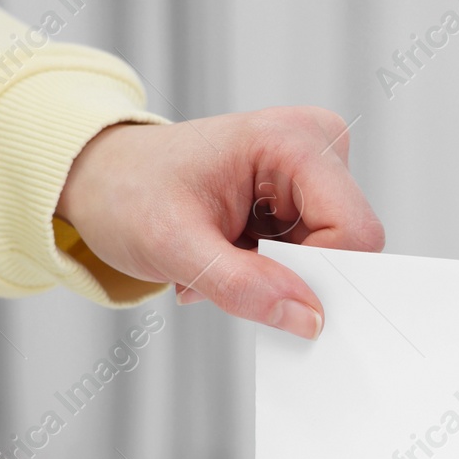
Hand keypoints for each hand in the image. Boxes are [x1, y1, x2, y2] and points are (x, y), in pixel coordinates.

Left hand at [56, 106, 383, 338]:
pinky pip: (316, 254)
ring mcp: (314, 169)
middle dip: (296, 277)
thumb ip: (244, 286)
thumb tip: (310, 319)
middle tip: (230, 269)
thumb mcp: (175, 247)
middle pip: (350, 245)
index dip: (321, 277)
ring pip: (334, 256)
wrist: (103, 178)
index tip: (266, 291)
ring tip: (224, 258)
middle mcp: (315, 145)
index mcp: (292, 139)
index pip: (355, 231)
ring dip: (279, 275)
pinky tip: (233, 253)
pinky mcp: (307, 193)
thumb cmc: (129, 192)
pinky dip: (274, 269)